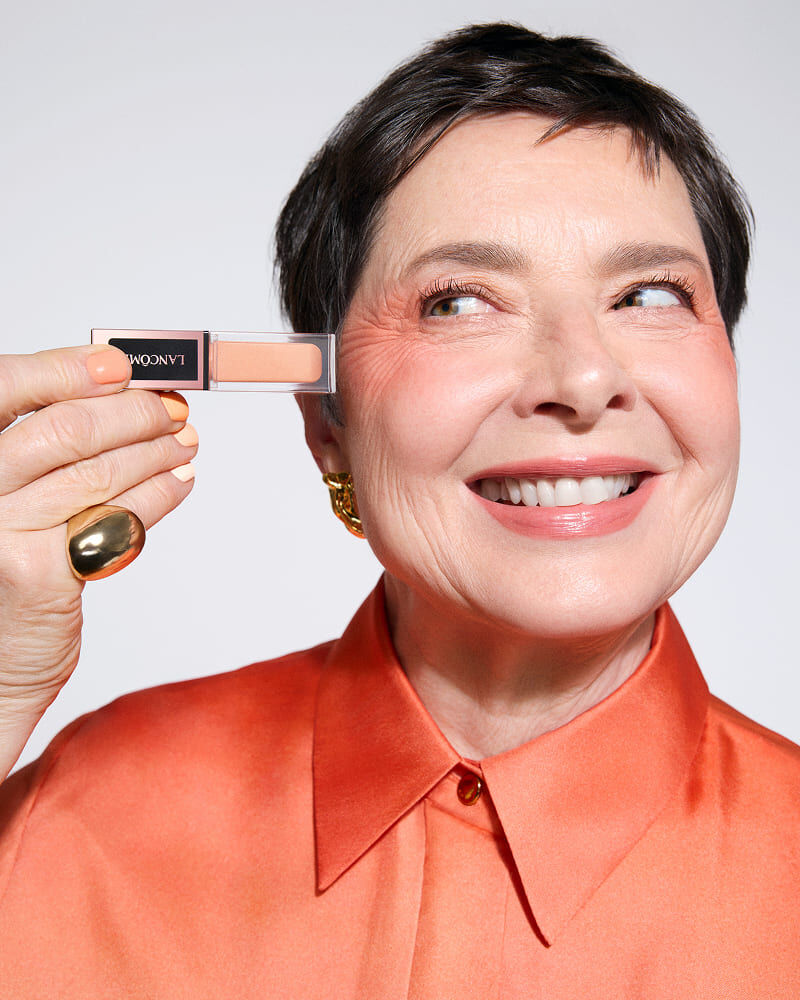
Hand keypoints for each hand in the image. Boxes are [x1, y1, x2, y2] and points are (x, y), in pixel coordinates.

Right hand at [0, 345, 197, 776]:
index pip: (6, 387)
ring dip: (155, 451)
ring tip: (187, 442)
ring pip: (95, 470)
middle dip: (130, 413)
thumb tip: (118, 393)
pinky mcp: (34, 568)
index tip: (120, 365)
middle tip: (173, 411)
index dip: (65, 368)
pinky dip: (157, 495)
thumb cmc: (8, 572)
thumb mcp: (14, 499)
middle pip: (62, 427)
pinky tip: (180, 483)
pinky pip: (114, 517)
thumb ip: (48, 451)